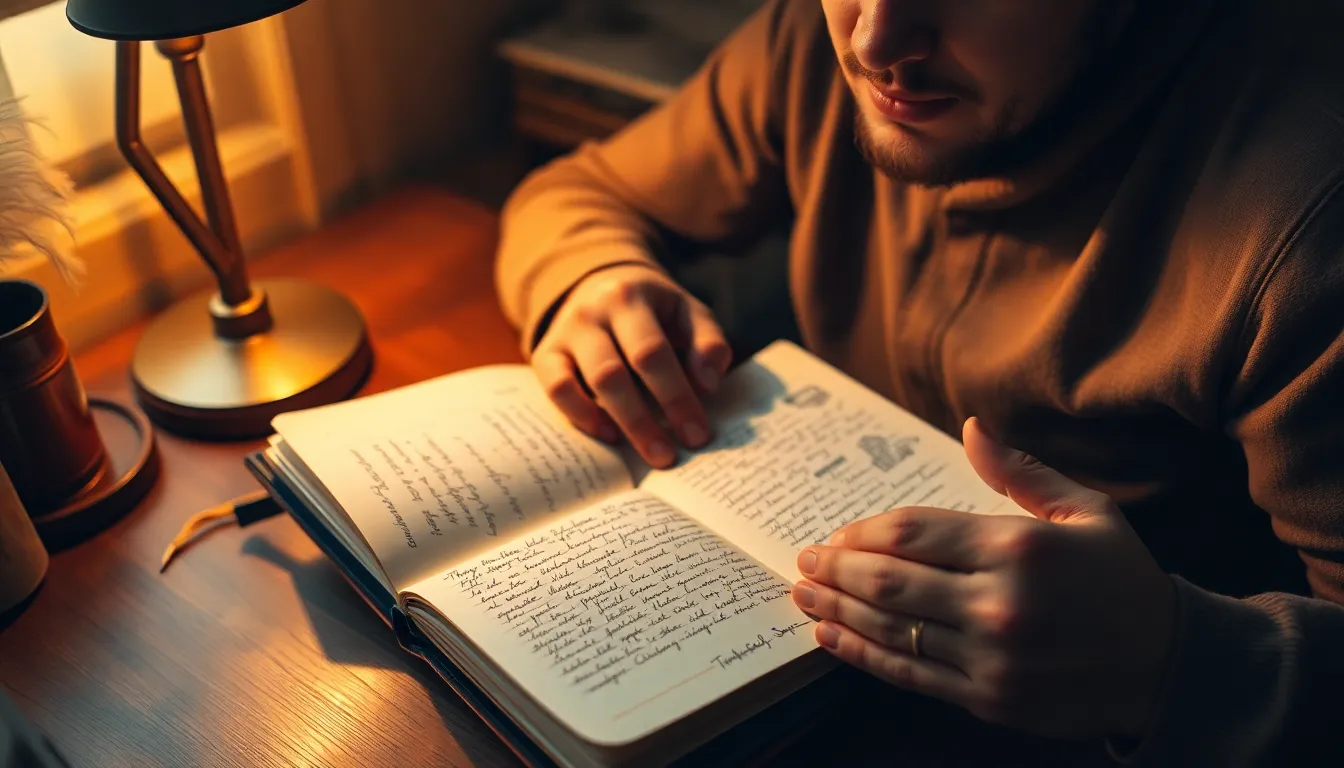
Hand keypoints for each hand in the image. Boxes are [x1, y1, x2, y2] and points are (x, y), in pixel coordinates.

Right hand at [533, 264, 731, 467]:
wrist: (603, 283)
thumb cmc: (655, 309)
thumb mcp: (687, 311)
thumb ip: (707, 342)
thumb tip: (708, 384)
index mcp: (629, 297)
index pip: (651, 352)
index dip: (674, 396)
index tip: (697, 434)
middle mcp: (590, 313)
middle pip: (614, 373)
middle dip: (645, 421)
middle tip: (670, 456)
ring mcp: (564, 333)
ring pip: (587, 384)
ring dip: (620, 423)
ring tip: (648, 452)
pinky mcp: (545, 354)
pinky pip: (556, 389)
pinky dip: (580, 415)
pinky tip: (609, 434)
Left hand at [792, 417, 1177, 739]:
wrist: (1168, 664)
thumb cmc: (1122, 578)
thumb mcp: (1085, 510)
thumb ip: (1020, 472)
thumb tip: (971, 427)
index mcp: (1018, 546)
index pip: (912, 533)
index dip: (863, 532)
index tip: (837, 533)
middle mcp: (1000, 601)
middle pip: (889, 579)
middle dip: (835, 568)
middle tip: (802, 561)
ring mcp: (992, 656)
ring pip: (891, 627)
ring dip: (837, 609)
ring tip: (803, 594)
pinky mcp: (988, 698)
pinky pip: (909, 673)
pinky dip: (862, 654)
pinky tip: (832, 637)